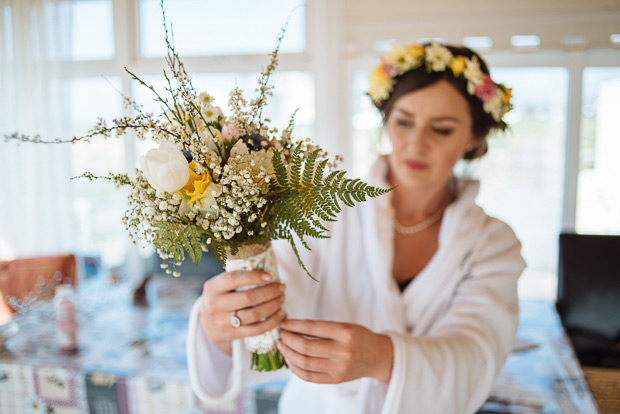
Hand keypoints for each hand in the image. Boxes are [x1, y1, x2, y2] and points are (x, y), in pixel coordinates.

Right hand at [200, 270, 285, 354]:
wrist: (208, 325)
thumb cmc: (220, 298)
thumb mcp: (220, 286)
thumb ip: (236, 278)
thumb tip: (266, 271)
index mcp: (212, 288)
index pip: (234, 279)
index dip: (254, 277)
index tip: (270, 276)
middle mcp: (215, 305)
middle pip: (248, 298)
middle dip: (269, 292)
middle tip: (281, 288)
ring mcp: (223, 322)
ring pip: (254, 314)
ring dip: (273, 306)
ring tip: (281, 299)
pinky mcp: (232, 334)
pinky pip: (256, 330)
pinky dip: (271, 322)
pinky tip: (279, 314)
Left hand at [277, 319, 392, 383]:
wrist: (378, 356)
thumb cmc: (358, 337)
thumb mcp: (344, 326)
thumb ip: (321, 328)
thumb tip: (291, 328)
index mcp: (345, 332)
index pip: (312, 328)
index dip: (294, 325)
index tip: (284, 323)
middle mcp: (342, 351)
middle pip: (305, 347)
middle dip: (288, 340)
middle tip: (281, 335)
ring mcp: (339, 368)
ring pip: (304, 363)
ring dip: (288, 354)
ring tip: (283, 347)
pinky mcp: (336, 379)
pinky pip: (309, 377)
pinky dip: (295, 369)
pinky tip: (290, 360)